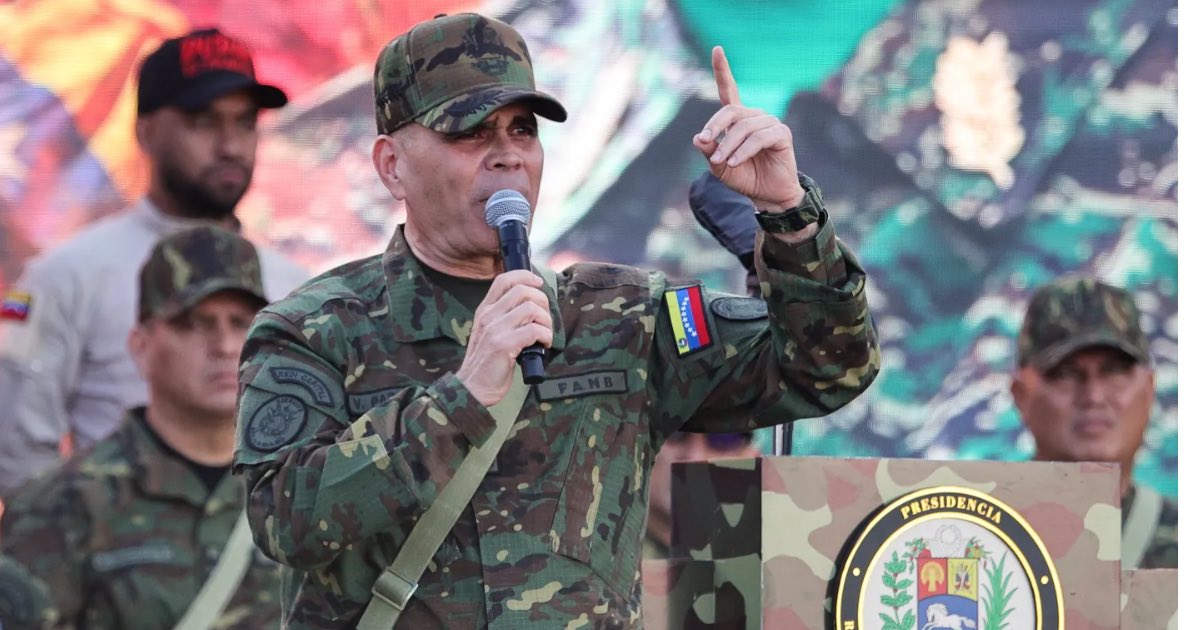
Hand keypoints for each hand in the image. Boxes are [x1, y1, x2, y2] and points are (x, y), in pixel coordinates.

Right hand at [456, 270, 552, 405]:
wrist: (472, 388)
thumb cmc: (486, 363)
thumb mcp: (488, 333)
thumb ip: (503, 317)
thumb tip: (531, 306)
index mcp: (484, 310)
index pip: (504, 279)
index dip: (526, 276)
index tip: (538, 284)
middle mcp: (488, 316)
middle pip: (523, 291)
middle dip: (542, 302)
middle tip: (545, 319)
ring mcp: (495, 330)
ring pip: (532, 308)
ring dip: (547, 321)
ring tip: (545, 334)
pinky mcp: (504, 345)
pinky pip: (535, 329)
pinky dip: (546, 336)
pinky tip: (544, 345)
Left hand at [692, 46, 804, 211]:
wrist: (766, 195)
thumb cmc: (744, 178)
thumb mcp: (719, 166)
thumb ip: (709, 151)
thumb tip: (698, 138)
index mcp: (738, 119)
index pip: (728, 90)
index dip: (723, 70)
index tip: (717, 49)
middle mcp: (754, 116)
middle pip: (731, 111)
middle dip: (715, 127)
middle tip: (706, 143)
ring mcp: (769, 123)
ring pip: (743, 127)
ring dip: (729, 146)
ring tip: (723, 163)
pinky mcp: (782, 134)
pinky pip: (758, 138)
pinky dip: (743, 151)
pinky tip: (734, 163)